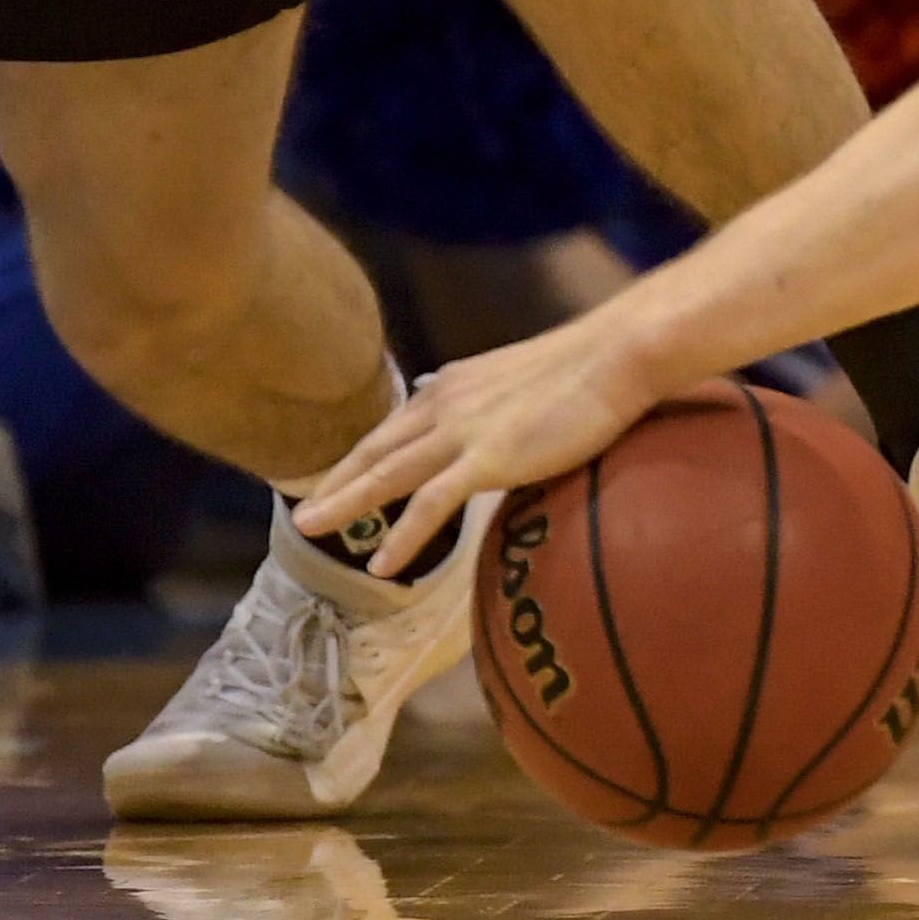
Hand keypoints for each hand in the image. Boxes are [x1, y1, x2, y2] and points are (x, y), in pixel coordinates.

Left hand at [291, 309, 665, 577]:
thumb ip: (485, 395)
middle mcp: (444, 403)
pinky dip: (401, 536)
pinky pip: (429, 505)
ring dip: (345, 504)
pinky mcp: (486, 458)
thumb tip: (463, 405)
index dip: (361, 455)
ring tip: (311, 531)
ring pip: (386, 475)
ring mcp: (461, 432)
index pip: (394, 425)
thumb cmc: (586, 365)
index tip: (339, 478)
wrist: (615, 355)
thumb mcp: (518, 374)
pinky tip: (380, 564)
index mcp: (453, 384)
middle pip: (375, 450)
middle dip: (335, 481)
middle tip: (303, 514)